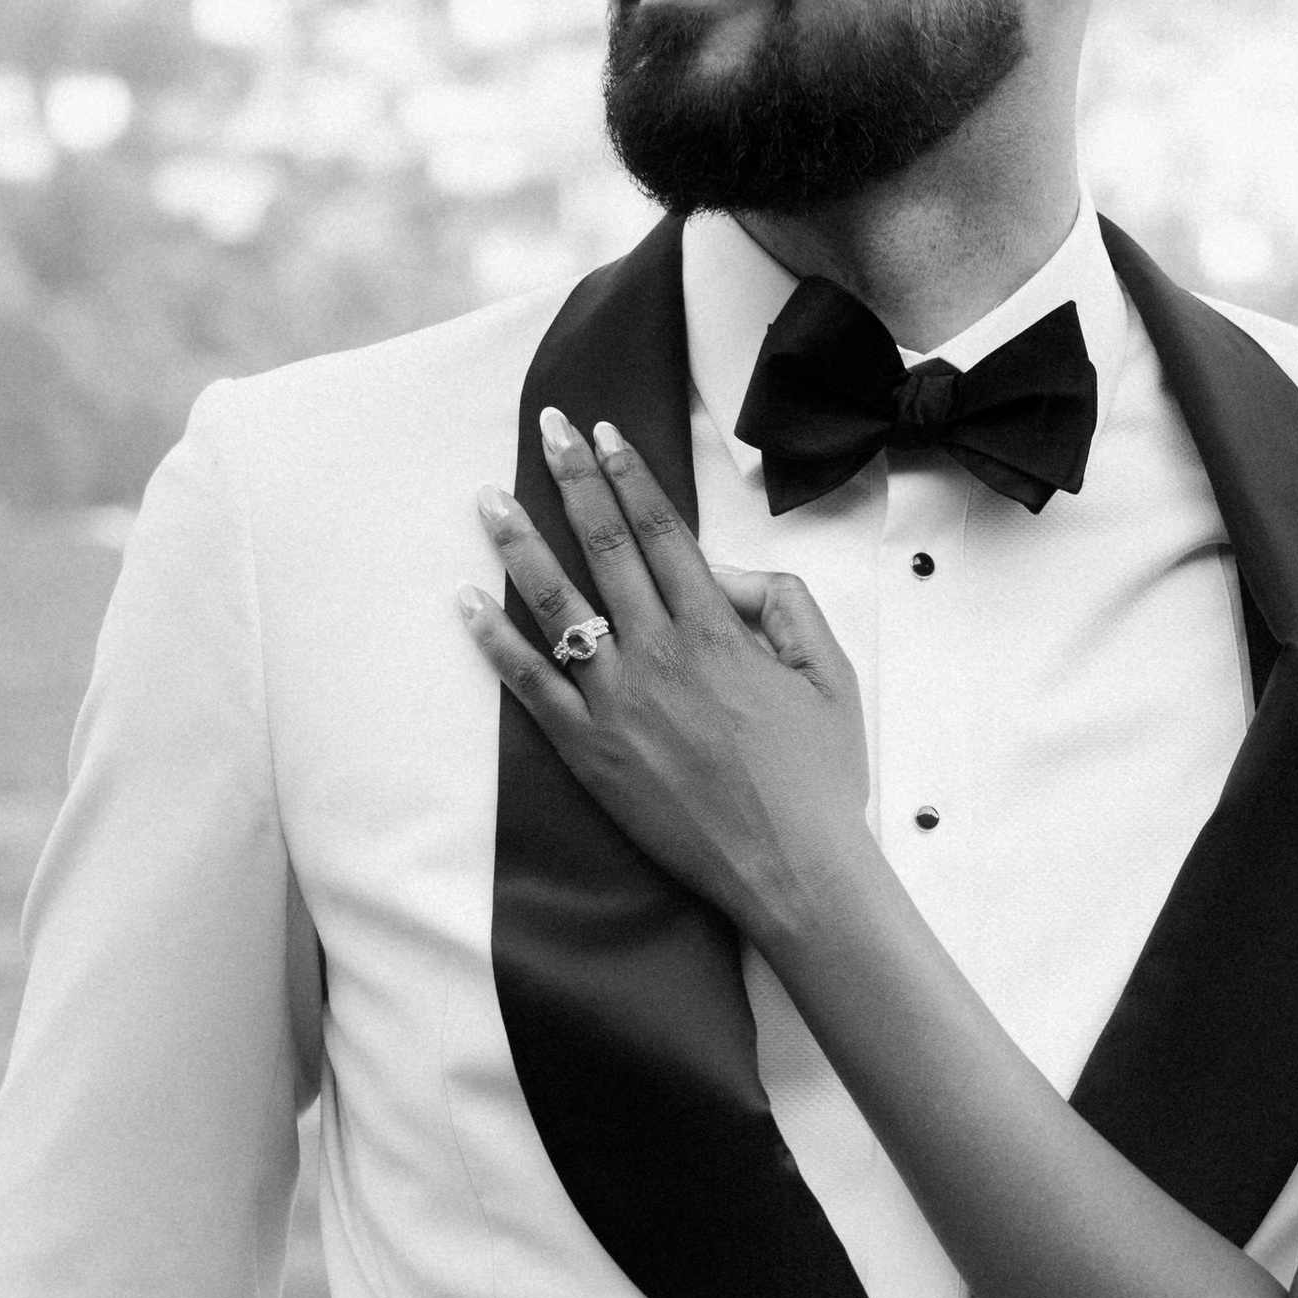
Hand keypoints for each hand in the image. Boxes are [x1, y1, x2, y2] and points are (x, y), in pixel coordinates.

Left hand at [462, 408, 871, 933]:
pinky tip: (468, 605)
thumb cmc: (820, 777)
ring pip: (558, 606)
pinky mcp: (591, 752)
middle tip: (547, 429)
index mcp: (718, 631)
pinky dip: (496, 643)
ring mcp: (617, 704)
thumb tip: (731, 572)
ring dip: (520, 545)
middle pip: (607, 548)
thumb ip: (786, 605)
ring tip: (489, 499)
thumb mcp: (830, 673)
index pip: (664, 532)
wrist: (792, 869)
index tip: (605, 434)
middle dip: (573, 481)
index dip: (631, 477)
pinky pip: (532, 687)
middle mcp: (659, 655)